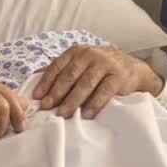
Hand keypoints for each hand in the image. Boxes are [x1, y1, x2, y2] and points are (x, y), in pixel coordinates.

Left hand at [33, 45, 161, 118]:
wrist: (132, 68)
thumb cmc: (100, 68)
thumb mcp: (81, 63)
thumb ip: (61, 69)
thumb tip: (35, 78)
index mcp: (77, 51)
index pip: (57, 66)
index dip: (46, 82)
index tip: (37, 97)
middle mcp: (90, 54)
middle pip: (70, 76)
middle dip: (57, 93)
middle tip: (47, 107)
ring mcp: (105, 64)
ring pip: (85, 84)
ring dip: (73, 100)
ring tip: (63, 114)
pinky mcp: (118, 76)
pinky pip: (104, 91)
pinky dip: (94, 104)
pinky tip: (86, 114)